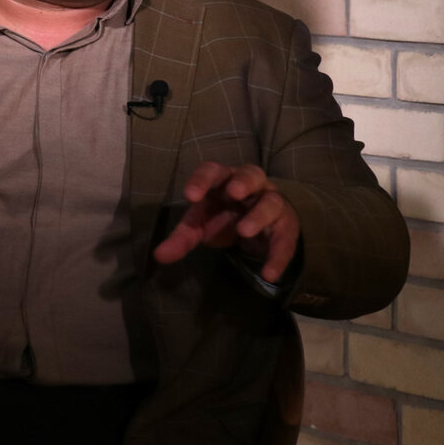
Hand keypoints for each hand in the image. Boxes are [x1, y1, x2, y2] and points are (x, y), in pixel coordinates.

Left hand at [152, 162, 299, 283]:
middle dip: (243, 181)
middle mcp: (251, 185)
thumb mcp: (199, 225)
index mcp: (224, 179)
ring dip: (259, 215)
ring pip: (271, 202)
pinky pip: (284, 238)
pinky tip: (269, 274)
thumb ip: (182, 238)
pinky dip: (277, 256)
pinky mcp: (285, 226)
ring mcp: (270, 202)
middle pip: (251, 173)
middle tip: (234, 192)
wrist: (258, 226)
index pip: (213, 170)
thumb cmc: (222, 216)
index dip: (202, 180)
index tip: (190, 196)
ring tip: (244, 231)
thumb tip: (159, 256)